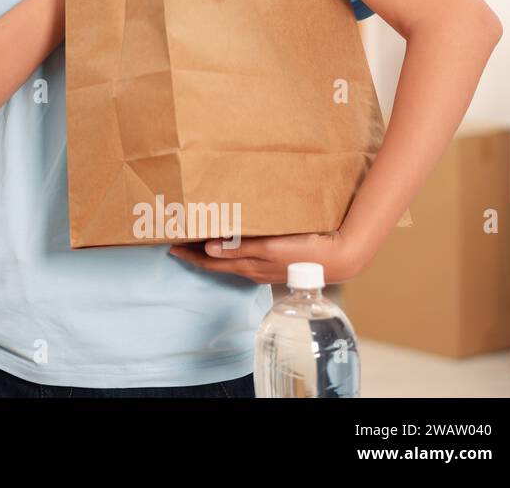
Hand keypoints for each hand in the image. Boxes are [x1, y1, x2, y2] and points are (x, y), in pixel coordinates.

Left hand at [167, 230, 363, 283]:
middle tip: (179, 241)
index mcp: (247, 266)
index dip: (190, 254)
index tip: (171, 245)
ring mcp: (264, 269)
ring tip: (198, 240)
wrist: (338, 257)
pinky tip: (231, 243)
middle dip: (196, 253)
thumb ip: (240, 247)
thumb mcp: (270, 247)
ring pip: (230, 261)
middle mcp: (252, 270)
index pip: (210, 261)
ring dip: (213, 252)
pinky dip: (231, 251)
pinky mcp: (275, 264)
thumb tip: (209, 248)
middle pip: (216, 262)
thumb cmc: (305, 251)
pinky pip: (245, 258)